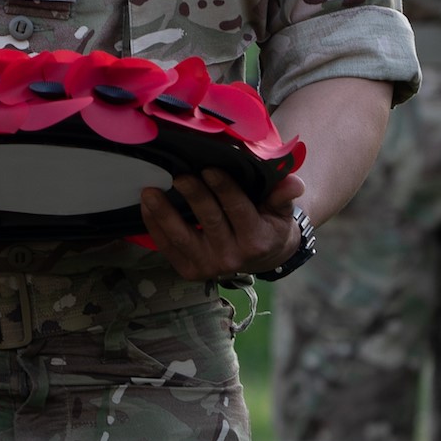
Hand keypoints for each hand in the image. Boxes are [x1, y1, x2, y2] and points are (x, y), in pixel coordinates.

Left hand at [135, 168, 305, 281]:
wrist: (262, 256)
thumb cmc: (270, 224)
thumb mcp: (282, 210)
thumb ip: (284, 195)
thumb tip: (294, 183)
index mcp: (256, 240)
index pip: (238, 211)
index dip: (224, 189)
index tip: (210, 169)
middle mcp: (232, 258)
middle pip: (209, 221)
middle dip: (194, 197)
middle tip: (180, 176)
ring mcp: (208, 266)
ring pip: (182, 237)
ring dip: (163, 213)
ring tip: (150, 191)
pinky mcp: (189, 271)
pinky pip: (167, 247)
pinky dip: (154, 226)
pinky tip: (146, 205)